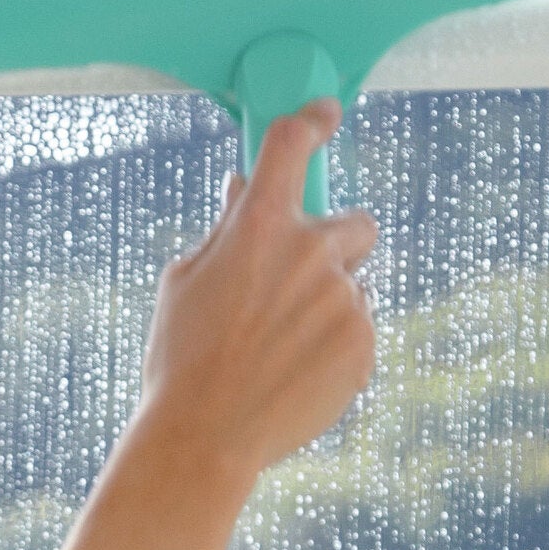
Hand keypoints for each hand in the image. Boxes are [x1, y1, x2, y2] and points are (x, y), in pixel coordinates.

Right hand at [135, 102, 376, 486]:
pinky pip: (359, 328)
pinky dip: (334, 344)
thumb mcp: (186, 280)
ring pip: (353, 284)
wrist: (207, 435)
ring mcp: (345, 299)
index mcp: (257, 226)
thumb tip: (241, 189)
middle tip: (297, 279)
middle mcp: (311, 252)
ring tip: (280, 347)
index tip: (324, 114)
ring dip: (328, 302)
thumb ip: (225, 230)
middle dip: (335, 242)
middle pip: (354, 222)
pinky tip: (293, 372)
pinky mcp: (365, 343)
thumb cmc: (182, 355)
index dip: (311, 121)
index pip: (290, 146)